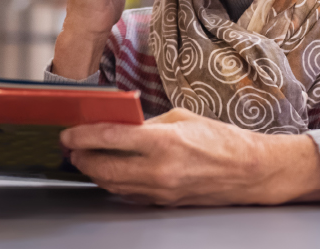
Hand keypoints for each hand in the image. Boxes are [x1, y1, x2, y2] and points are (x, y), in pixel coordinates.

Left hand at [61, 108, 319, 205]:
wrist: (250, 171)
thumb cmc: (221, 139)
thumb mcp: (180, 117)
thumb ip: (146, 123)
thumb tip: (119, 124)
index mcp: (164, 142)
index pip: (110, 138)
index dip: (84, 136)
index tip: (69, 133)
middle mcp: (159, 170)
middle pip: (104, 169)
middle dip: (82, 158)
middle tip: (71, 148)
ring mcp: (161, 191)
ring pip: (114, 185)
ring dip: (95, 173)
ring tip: (85, 159)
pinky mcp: (164, 202)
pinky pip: (130, 194)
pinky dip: (115, 183)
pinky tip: (109, 172)